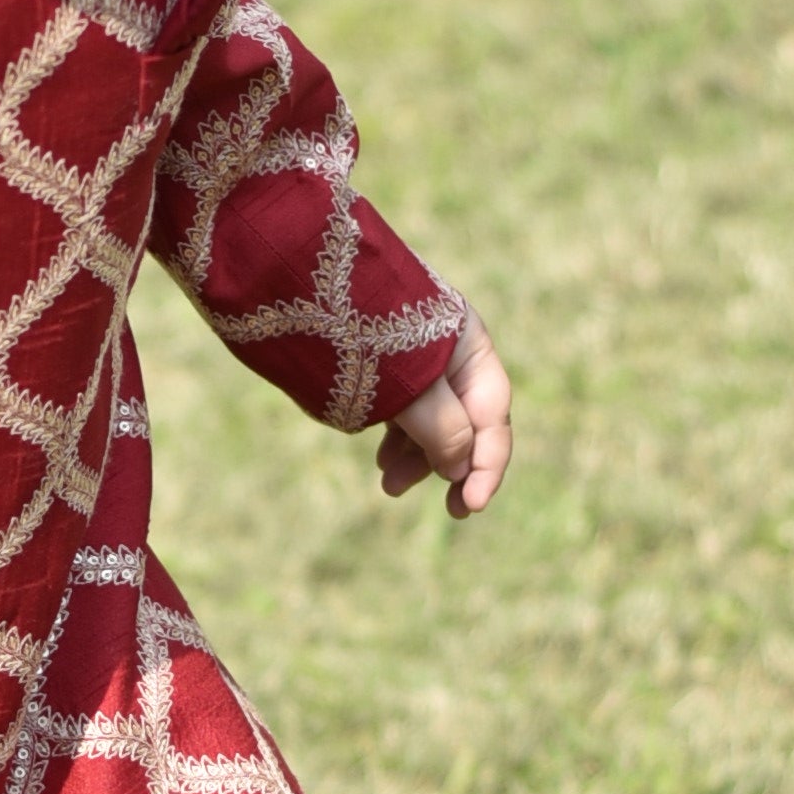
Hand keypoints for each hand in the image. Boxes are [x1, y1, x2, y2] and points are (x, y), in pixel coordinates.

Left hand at [378, 320, 511, 519]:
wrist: (301, 283)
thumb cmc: (363, 330)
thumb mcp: (409, 387)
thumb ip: (443, 430)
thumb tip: (461, 470)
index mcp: (470, 349)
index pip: (492, 417)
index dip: (488, 465)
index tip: (471, 506)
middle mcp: (450, 354)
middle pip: (466, 422)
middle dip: (454, 467)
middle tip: (450, 510)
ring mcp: (417, 360)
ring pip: (432, 420)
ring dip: (419, 458)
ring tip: (390, 484)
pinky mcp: (387, 366)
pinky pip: (405, 411)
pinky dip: (400, 439)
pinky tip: (383, 460)